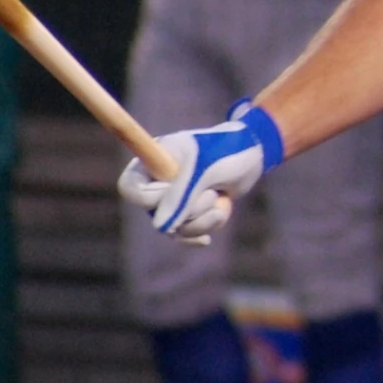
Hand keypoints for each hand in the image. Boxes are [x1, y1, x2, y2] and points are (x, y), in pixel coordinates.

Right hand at [118, 108, 282, 242]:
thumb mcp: (203, 169)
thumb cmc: (227, 150)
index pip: (129, 188)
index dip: (151, 198)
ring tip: (219, 199)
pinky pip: (190, 233)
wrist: (253, 154)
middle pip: (155, 216)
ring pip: (175, 229)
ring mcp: (173, 199)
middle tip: (210, 191)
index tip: (177, 188)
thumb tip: (160, 227)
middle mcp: (157, 182)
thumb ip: (181, 195)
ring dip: (202, 220)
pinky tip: (220, 212)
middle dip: (189, 211)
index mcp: (152, 160)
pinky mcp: (189, 212)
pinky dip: (209, 224)